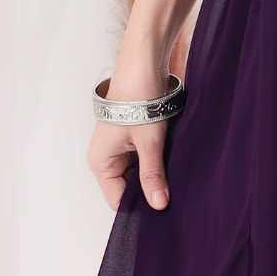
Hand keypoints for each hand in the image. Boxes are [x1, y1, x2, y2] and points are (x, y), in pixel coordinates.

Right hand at [88, 42, 185, 212]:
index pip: (118, 200)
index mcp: (101, 162)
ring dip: (156, 175)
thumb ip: (153, 175)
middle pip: (128, 188)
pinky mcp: (132, 138)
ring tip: (175, 177)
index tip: (163, 210)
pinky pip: (144, 159)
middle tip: (174, 195)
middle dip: (150, 190)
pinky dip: (157, 162)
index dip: (140, 207)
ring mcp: (119, 148)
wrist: (143, 65)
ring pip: (139, 174)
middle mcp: (106, 158)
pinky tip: (173, 162)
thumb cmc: (138, 99)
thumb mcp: (149, 143)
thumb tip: (159, 205)